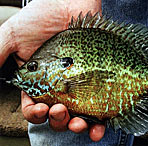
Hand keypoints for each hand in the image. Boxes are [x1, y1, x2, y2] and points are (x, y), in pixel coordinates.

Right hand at [0, 0, 104, 141]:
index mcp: (38, 82)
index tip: (41, 109)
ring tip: (80, 123)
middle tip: (60, 111)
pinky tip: (99, 125)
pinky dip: (99, 120)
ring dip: (78, 126)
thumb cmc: (42, 17)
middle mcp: (58, 87)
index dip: (35, 114)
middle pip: (56, 115)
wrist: (70, 3)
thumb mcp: (14, 35)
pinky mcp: (97, 82)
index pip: (33, 107)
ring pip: (78, 115)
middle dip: (58, 121)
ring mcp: (79, 85)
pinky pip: (100, 105)